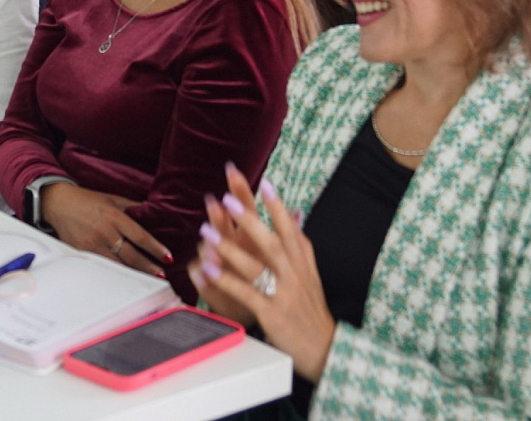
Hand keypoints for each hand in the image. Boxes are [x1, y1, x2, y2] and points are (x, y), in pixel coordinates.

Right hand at [39, 182, 172, 277]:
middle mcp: (104, 232)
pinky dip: (115, 273)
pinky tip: (124, 278)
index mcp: (114, 216)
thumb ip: (132, 208)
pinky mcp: (82, 253)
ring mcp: (92, 245)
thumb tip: (154, 213)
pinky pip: (102, 266)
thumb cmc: (88, 200)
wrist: (58, 203)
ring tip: (148, 279)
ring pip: (117, 264)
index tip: (168, 257)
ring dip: (134, 273)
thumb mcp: (113, 199)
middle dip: (148, 266)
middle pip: (131, 255)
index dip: (155, 248)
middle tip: (161, 275)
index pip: (140, 236)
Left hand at [190, 164, 335, 383]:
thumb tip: (296, 213)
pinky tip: (208, 268)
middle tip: (228, 198)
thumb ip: (301, 244)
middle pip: (271, 242)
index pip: (290, 229)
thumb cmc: (311, 309)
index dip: (278, 207)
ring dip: (228, 247)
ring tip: (206, 230)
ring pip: (255, 266)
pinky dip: (226, 280)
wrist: (324, 348)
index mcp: (302, 263)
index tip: (265, 183)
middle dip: (249, 219)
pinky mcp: (271, 313)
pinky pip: (245, 293)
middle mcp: (293, 275)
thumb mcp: (311, 273)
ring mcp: (282, 294)